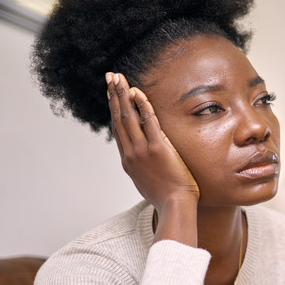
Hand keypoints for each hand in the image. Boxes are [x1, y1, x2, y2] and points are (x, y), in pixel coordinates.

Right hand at [106, 72, 199, 214]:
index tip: (112, 95)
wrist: (175, 206)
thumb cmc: (167, 198)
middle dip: (114, 96)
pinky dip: (141, 105)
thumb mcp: (148, 182)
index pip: (118, 129)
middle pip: (118, 118)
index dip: (114, 110)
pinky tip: (137, 92)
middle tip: (110, 78)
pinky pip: (148, 121)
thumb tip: (147, 164)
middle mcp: (131, 153)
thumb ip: (144, 169)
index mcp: (128, 161)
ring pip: (128, 116)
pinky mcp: (157, 148)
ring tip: (117, 78)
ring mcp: (142, 150)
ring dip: (122, 94)